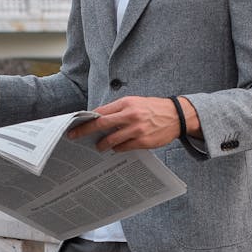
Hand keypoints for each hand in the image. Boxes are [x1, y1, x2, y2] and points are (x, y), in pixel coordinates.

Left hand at [68, 95, 198, 151]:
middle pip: (101, 124)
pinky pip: (123, 148)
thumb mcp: (135, 102)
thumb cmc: (153, 109)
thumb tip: (98, 118)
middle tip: (74, 136)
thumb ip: (118, 109)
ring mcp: (136, 129)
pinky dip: (117, 149)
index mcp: (126, 103)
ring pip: (111, 140)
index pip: (101, 111)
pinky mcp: (143, 141)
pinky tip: (116, 148)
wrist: (177, 115)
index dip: (86, 119)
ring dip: (102, 144)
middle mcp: (130, 115)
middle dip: (85, 131)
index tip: (75, 124)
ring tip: (99, 147)